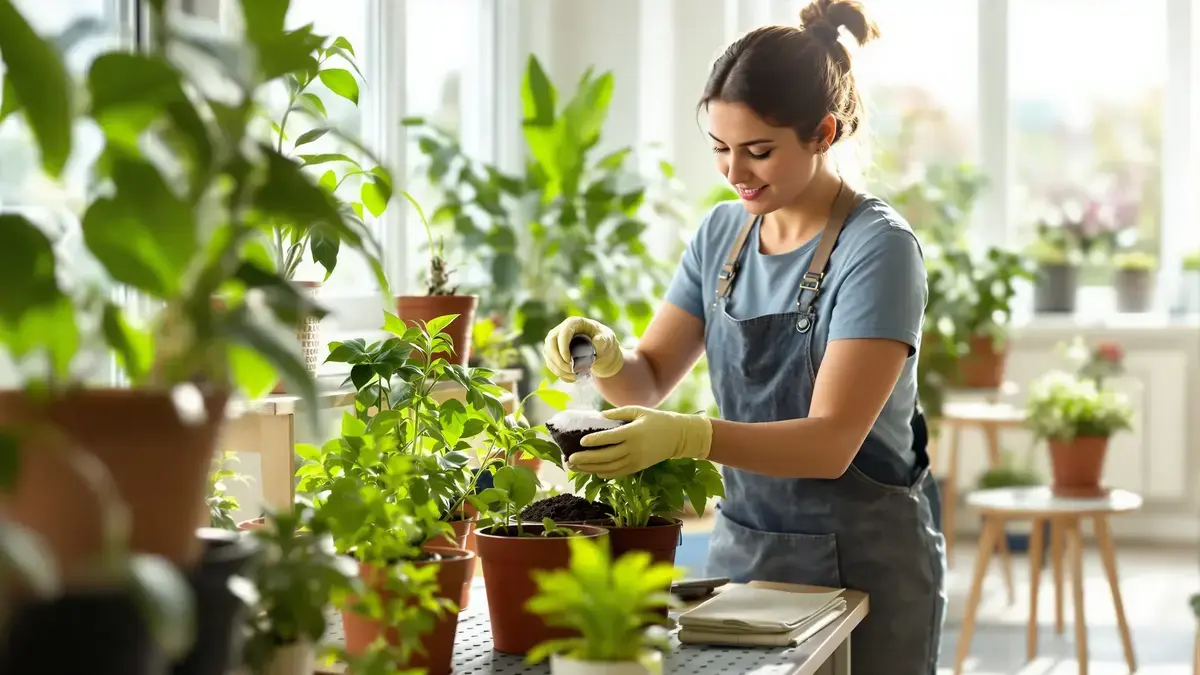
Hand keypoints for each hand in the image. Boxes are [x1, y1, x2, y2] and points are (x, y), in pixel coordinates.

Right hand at [542, 317, 623, 382]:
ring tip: (573, 376)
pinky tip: (571, 378)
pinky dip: (559, 373)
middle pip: (550, 343)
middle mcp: (561, 330)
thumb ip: (604, 340)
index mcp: (574, 323)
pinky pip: (551, 364)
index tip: (569, 361)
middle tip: (570, 370)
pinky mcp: (553, 353)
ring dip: (558, 369)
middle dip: (558, 360)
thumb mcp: (608, 338)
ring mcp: (555, 342)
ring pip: (548, 355)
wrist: (601, 351)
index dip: (563, 347)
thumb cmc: (604, 341)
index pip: (563, 333)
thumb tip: (597, 343)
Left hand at [569, 406, 711, 478]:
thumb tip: (600, 417)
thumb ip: (619, 413)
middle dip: (586, 459)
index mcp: (633, 433)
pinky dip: (604, 474)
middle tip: (570, 459)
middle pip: (606, 457)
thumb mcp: (639, 411)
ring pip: (609, 468)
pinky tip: (592, 471)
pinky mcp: (638, 468)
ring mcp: (636, 461)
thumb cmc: (656, 420)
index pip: (610, 439)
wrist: (677, 437)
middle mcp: (633, 449)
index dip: (594, 441)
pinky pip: (618, 473)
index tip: (581, 441)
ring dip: (590, 469)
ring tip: (575, 467)